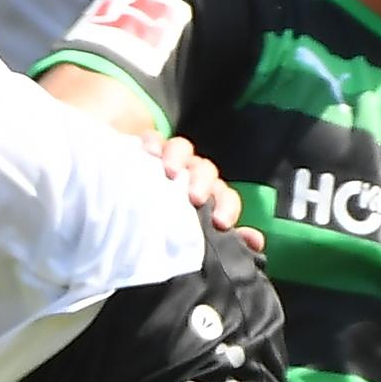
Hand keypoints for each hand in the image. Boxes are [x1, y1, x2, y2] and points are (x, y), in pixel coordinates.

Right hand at [140, 131, 262, 252]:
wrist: (125, 209)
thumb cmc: (166, 227)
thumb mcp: (196, 240)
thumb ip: (227, 240)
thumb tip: (255, 242)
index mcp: (208, 197)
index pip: (226, 197)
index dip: (227, 207)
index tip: (220, 223)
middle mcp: (192, 175)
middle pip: (204, 170)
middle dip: (202, 182)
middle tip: (195, 198)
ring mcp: (169, 160)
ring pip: (182, 149)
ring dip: (179, 159)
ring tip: (170, 172)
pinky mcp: (146, 149)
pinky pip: (153, 139)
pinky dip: (153, 142)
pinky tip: (150, 152)